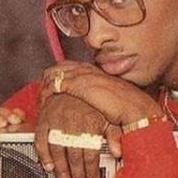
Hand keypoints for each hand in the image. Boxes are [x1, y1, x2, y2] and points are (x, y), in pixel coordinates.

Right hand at [34, 94, 121, 177]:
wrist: (69, 86)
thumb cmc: (89, 104)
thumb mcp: (108, 116)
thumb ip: (115, 134)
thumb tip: (118, 151)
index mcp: (91, 122)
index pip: (91, 152)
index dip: (92, 171)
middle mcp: (73, 123)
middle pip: (74, 155)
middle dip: (76, 176)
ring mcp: (56, 122)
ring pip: (58, 151)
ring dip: (61, 171)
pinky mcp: (43, 121)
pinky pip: (41, 141)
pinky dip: (43, 155)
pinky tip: (48, 167)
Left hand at [42, 60, 162, 125]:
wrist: (137, 110)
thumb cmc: (127, 110)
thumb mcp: (109, 101)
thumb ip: (97, 99)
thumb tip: (90, 105)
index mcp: (96, 72)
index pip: (69, 67)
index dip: (56, 77)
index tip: (50, 90)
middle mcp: (89, 70)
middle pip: (59, 67)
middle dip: (46, 80)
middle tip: (40, 95)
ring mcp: (84, 76)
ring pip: (54, 74)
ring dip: (44, 87)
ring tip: (39, 100)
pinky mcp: (80, 85)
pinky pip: (56, 84)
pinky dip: (47, 93)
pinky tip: (43, 103)